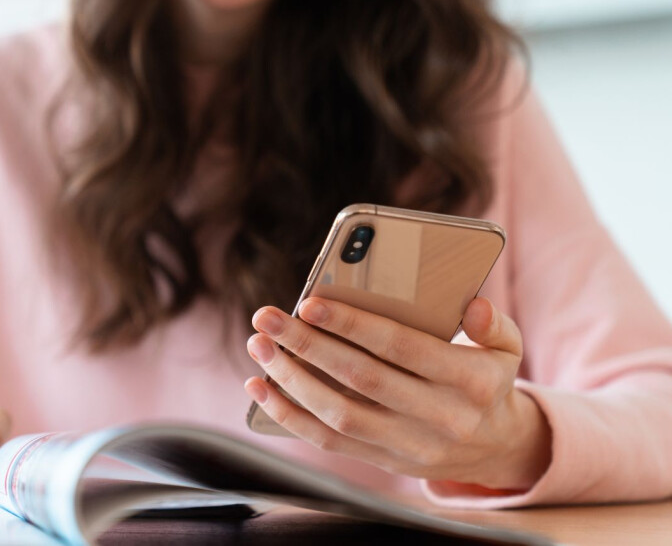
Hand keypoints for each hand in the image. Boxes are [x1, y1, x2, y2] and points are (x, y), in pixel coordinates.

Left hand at [244, 297, 550, 489]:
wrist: (494, 448)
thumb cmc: (487, 380)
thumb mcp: (505, 349)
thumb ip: (493, 324)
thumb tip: (473, 305)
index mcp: (471, 382)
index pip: (402, 348)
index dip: (354, 326)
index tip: (310, 303)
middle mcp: (440, 418)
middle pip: (361, 379)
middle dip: (307, 345)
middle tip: (267, 318)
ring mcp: (409, 446)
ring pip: (339, 415)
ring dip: (290, 380)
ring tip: (259, 347)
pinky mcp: (384, 462)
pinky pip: (328, 442)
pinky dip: (289, 415)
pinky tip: (261, 387)